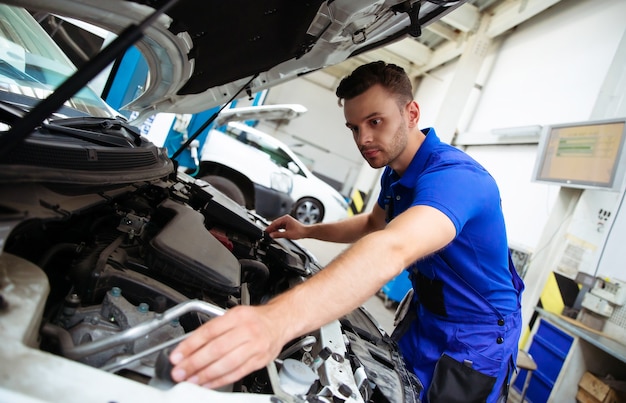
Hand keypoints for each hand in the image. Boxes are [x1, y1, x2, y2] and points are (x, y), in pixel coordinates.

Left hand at [169, 305, 283, 388]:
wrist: (280, 321)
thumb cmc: (255, 319)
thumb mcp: (234, 315)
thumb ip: (214, 328)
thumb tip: (189, 346)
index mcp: (238, 316)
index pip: (209, 331)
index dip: (190, 345)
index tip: (177, 355)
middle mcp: (247, 330)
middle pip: (217, 349)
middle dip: (195, 362)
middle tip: (180, 371)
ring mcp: (255, 347)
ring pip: (227, 364)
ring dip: (205, 374)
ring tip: (191, 380)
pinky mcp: (259, 361)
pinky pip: (237, 373)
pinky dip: (220, 380)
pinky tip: (207, 383)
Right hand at [265, 214, 307, 238]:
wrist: (306, 232)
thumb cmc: (300, 231)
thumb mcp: (287, 234)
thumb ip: (278, 234)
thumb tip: (272, 235)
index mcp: (285, 218)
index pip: (275, 222)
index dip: (270, 227)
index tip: (266, 231)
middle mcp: (286, 219)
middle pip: (276, 224)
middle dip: (271, 229)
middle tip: (267, 233)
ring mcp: (286, 222)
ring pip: (278, 225)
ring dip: (274, 230)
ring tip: (270, 234)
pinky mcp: (287, 225)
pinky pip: (280, 227)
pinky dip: (278, 230)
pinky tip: (275, 233)